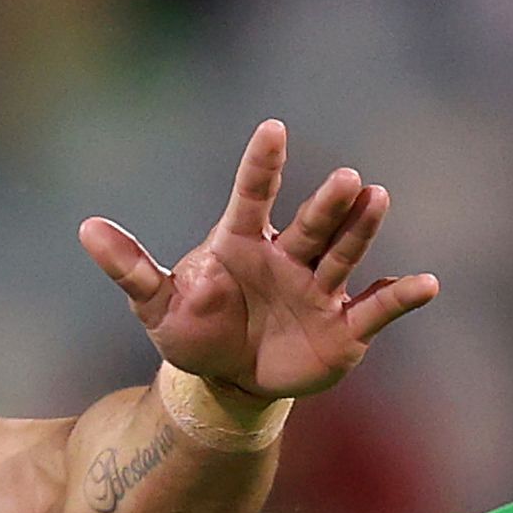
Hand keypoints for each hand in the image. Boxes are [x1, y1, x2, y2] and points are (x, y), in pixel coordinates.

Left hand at [79, 119, 440, 399]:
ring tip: (378, 200)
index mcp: (241, 243)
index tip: (272, 130)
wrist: (228, 382)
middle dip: (329, 204)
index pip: (253, 196)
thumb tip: (86, 229)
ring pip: (344, 253)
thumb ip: (130, 269)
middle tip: (347, 179)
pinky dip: (401, 297)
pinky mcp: (344, 327)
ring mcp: (319, 289)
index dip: (262, 166)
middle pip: (310, 224)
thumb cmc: (195, 331)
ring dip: (361, 230)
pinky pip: (376, 307)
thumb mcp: (155, 306)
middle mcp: (287, 257)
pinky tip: (427, 285)